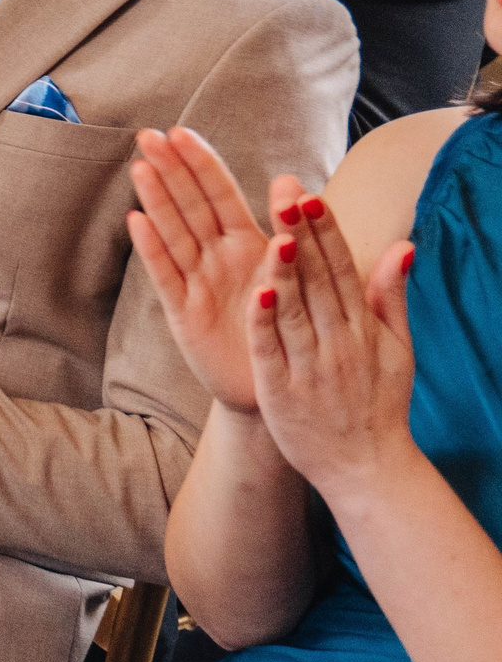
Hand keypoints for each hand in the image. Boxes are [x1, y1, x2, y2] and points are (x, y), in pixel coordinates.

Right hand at [126, 127, 297, 414]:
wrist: (283, 385)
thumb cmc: (294, 328)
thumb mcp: (307, 277)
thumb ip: (299, 233)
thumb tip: (294, 180)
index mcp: (249, 245)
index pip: (220, 195)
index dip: (201, 164)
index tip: (181, 131)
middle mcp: (218, 258)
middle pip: (190, 206)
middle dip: (170, 170)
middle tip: (148, 136)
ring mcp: (198, 282)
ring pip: (175, 234)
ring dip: (157, 201)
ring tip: (140, 168)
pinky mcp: (185, 313)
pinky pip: (166, 277)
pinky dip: (153, 250)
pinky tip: (137, 222)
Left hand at [248, 192, 419, 503]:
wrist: (366, 467)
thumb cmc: (377, 401)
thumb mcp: (397, 349)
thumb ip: (390, 296)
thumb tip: (404, 244)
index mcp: (361, 328)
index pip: (342, 269)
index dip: (326, 232)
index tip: (311, 195)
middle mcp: (339, 342)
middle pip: (318, 282)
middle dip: (303, 237)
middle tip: (286, 194)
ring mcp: (311, 366)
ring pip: (296, 311)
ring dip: (286, 273)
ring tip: (274, 236)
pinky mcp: (283, 391)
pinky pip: (273, 351)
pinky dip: (266, 324)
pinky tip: (257, 294)